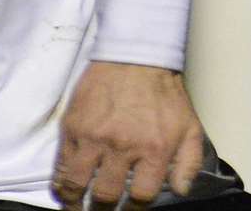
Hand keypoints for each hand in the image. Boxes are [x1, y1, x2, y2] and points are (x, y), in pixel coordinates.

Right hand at [54, 61, 203, 208]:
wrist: (137, 55)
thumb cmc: (165, 93)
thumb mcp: (189, 126)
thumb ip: (189, 162)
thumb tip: (180, 191)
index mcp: (154, 148)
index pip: (141, 197)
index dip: (135, 209)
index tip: (129, 209)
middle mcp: (123, 146)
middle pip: (107, 196)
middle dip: (104, 210)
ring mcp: (94, 136)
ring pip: (77, 185)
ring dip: (75, 202)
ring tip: (77, 207)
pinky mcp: (74, 125)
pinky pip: (61, 164)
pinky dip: (61, 181)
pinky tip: (64, 188)